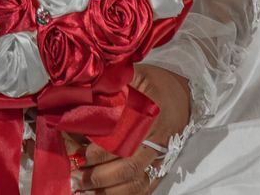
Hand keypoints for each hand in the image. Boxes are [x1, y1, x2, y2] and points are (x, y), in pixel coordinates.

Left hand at [73, 64, 191, 192]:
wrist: (185, 95)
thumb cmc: (155, 84)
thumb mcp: (135, 76)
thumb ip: (109, 84)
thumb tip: (77, 91)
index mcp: (149, 113)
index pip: (121, 135)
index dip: (96, 148)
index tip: (75, 152)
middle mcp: (157, 138)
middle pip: (128, 165)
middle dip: (98, 175)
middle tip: (74, 177)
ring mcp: (161, 156)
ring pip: (135, 181)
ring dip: (108, 190)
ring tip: (83, 191)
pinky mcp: (162, 167)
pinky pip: (145, 188)